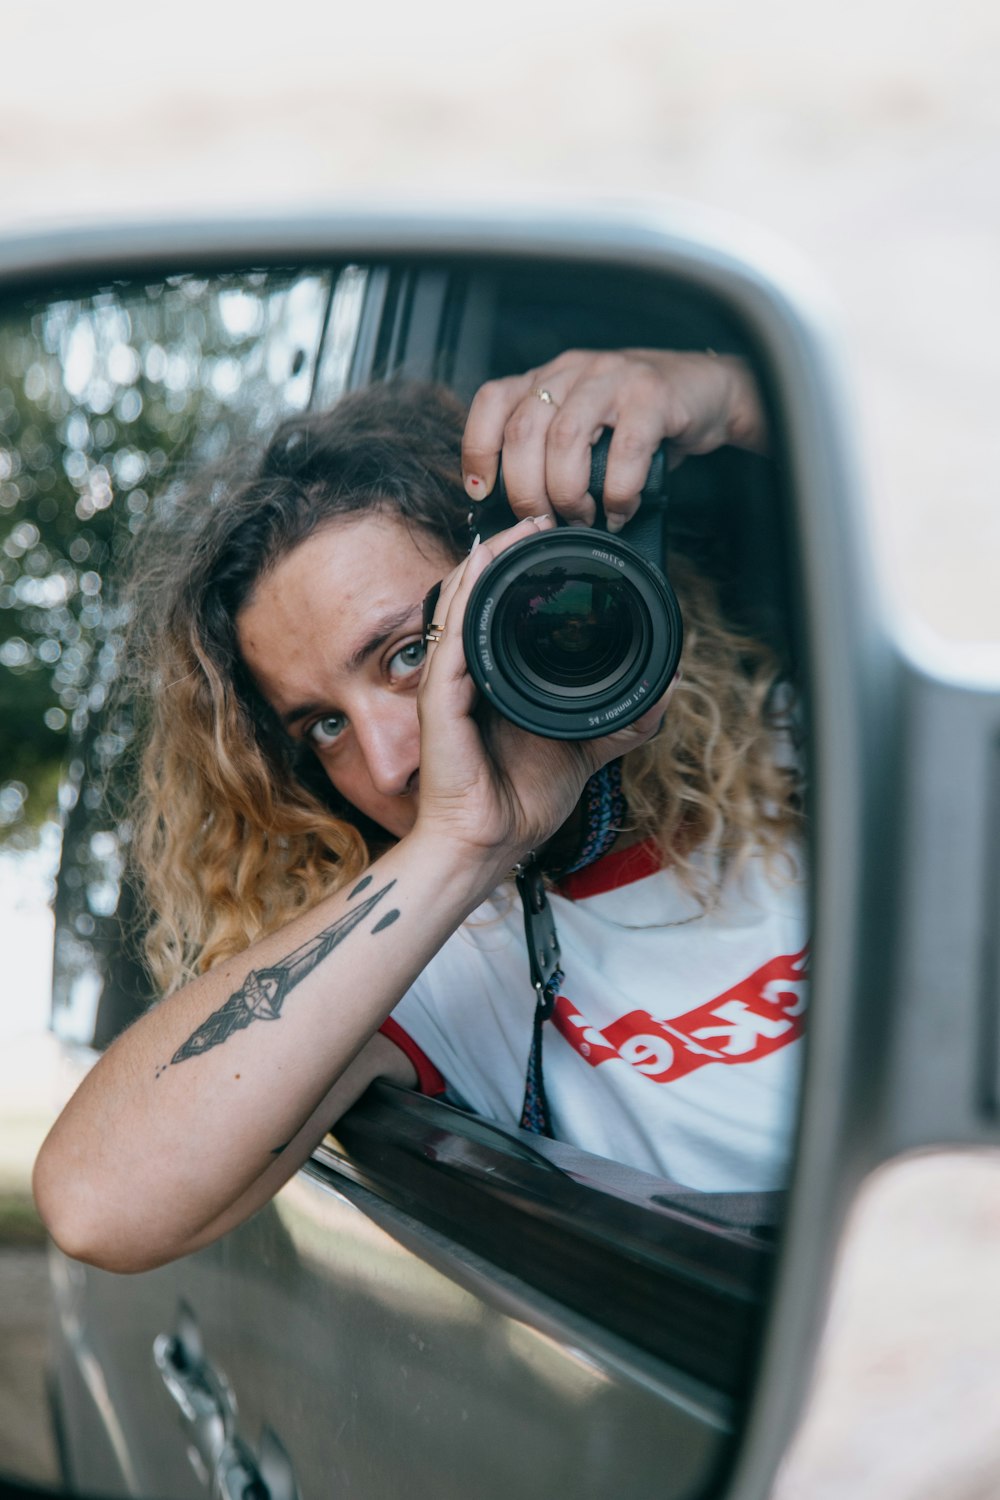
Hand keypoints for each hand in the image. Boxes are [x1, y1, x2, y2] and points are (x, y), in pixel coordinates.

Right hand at [411, 516, 677, 875]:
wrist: (488, 844)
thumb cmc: (520, 801)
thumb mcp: (585, 748)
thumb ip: (620, 718)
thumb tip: (663, 687)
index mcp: (495, 680)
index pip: (502, 613)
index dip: (522, 572)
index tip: (555, 540)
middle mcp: (468, 675)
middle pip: (478, 597)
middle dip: (504, 553)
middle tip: (539, 518)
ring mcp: (449, 685)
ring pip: (462, 606)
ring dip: (487, 563)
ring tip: (514, 529)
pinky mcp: (440, 703)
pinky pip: (452, 642)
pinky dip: (465, 601)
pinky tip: (479, 567)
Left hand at [462, 348, 766, 532]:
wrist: (708, 391)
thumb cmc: (641, 418)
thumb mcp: (586, 426)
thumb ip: (552, 452)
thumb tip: (522, 513)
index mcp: (548, 378)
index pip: (493, 402)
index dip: (478, 450)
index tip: (483, 493)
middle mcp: (572, 371)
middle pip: (523, 431)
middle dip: (526, 491)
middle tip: (543, 522)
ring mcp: (612, 378)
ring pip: (565, 439)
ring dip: (568, 492)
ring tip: (582, 517)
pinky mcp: (652, 395)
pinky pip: (625, 450)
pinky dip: (619, 491)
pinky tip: (621, 509)